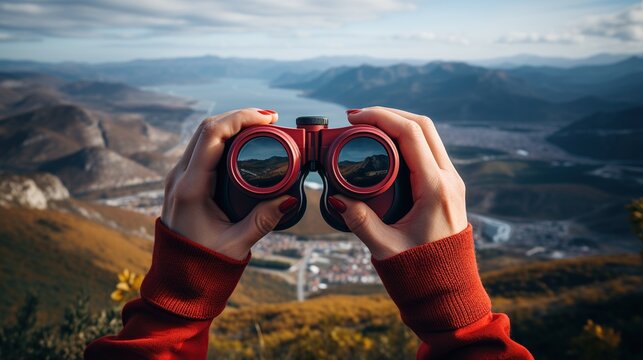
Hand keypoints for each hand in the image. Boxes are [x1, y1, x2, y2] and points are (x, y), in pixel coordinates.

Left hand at [161, 108, 296, 259]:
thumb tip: (289, 198)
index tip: (269, 118)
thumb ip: (263, 221)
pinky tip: (243, 140)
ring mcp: (178, 177)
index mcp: (191, 188)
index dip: (241, 118)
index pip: (213, 135)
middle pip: (207, 127)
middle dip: (239, 116)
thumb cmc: (203, 264)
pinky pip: (201, 147)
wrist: (177, 278)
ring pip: (203, 134)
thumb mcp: (236, 244)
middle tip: (271, 119)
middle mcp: (179, 177)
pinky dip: (223, 137)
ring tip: (261, 126)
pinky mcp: (182, 181)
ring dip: (230, 124)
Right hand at [330, 107, 467, 259]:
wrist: (449, 290)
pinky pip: (430, 150)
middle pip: (423, 125)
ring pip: (429, 135)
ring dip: (399, 123)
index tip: (354, 118)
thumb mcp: (385, 248)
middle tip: (358, 118)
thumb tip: (337, 198)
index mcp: (436, 189)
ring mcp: (452, 182)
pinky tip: (386, 146)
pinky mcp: (449, 187)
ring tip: (368, 127)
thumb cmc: (422, 272)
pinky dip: (408, 139)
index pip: (411, 134)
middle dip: (390, 113)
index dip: (381, 117)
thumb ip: (360, 222)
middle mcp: (449, 180)